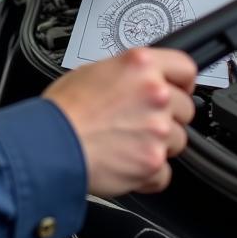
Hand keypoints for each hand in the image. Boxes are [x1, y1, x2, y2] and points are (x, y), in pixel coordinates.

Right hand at [43, 47, 196, 196]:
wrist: (50, 143)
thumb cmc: (63, 108)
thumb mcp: (91, 71)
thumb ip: (126, 75)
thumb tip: (136, 82)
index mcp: (140, 65)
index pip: (185, 67)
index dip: (181, 81)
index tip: (178, 89)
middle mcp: (154, 94)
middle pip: (185, 108)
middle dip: (167, 116)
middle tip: (139, 120)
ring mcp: (158, 129)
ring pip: (177, 140)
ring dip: (157, 144)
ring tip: (126, 142)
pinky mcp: (154, 162)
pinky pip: (164, 172)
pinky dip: (147, 173)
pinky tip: (125, 162)